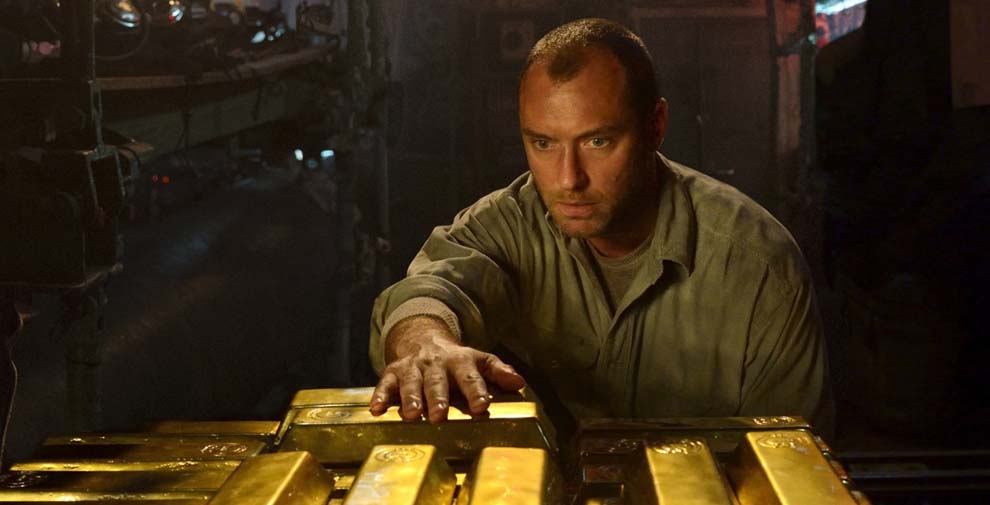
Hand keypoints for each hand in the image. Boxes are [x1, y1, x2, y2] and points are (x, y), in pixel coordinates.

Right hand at [369, 315, 524, 422]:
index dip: (476, 391)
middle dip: (438, 397)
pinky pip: (384, 383)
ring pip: (411, 382)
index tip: (481, 407)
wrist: (423, 339)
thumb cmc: (455, 360)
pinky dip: (380, 396)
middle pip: (437, 381)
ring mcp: (413, 367)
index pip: (470, 377)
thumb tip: (519, 382)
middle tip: (440, 415)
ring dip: (411, 398)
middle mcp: (435, 364)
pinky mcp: (393, 372)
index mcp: (460, 361)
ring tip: (412, 415)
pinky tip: (377, 410)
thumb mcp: (478, 360)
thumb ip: (498, 371)